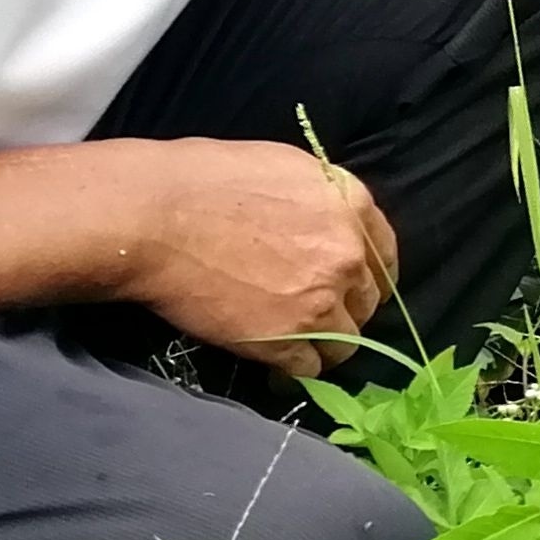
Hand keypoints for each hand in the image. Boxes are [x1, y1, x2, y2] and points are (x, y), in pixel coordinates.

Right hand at [121, 139, 400, 380]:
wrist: (154, 217)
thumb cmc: (204, 179)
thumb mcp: (284, 169)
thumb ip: (319, 203)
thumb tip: (323, 224)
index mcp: (351, 204)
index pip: (384, 253)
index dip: (368, 274)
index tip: (355, 287)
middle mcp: (347, 254)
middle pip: (366, 300)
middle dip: (344, 309)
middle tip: (314, 316)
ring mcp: (320, 301)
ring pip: (345, 342)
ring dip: (323, 346)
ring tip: (294, 346)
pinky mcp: (286, 341)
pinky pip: (308, 369)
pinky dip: (292, 371)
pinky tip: (273, 367)